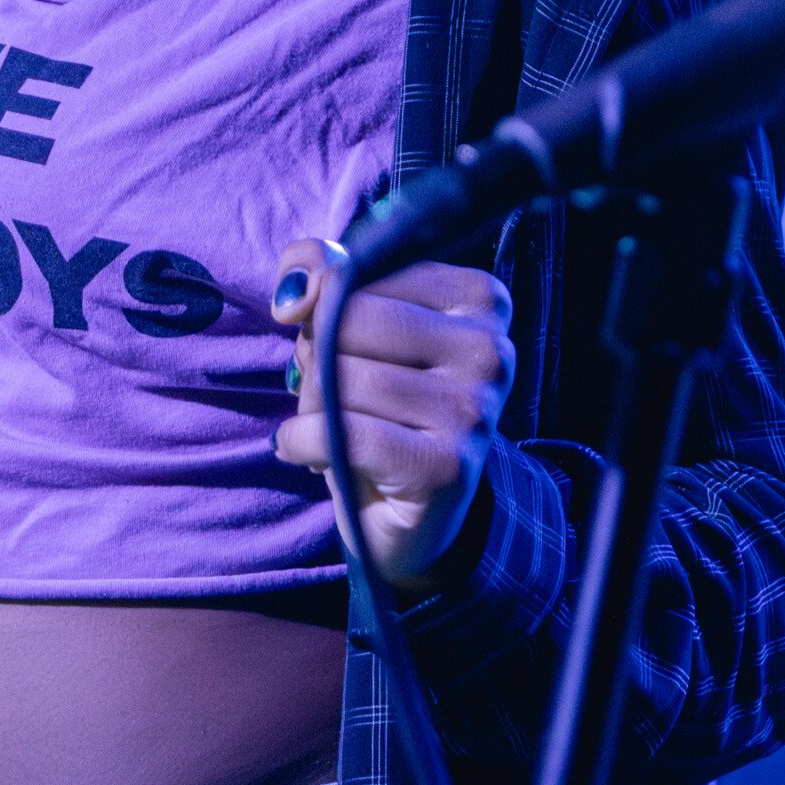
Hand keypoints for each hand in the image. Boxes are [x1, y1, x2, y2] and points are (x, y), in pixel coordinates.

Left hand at [272, 243, 514, 589]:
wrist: (415, 514)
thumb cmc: (382, 407)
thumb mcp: (356, 327)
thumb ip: (326, 277)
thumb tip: (294, 292)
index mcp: (480, 300)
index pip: (364, 270)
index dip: (324, 305)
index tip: (335, 339)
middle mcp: (490, 350)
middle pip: (351, 321)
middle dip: (315, 355)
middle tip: (330, 390)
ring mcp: (474, 411)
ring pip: (342, 377)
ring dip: (309, 403)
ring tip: (329, 424)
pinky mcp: (446, 468)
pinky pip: (340, 433)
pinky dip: (300, 440)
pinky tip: (301, 449)